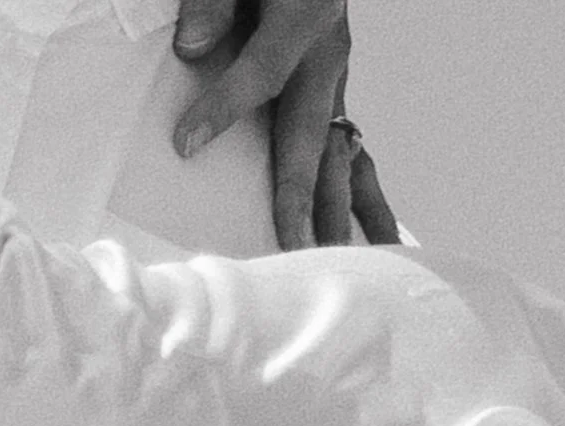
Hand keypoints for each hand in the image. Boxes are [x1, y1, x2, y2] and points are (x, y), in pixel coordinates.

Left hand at [171, 0, 402, 251]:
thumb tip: (191, 47)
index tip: (186, 143)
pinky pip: (354, 155)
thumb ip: (213, 1)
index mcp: (303, 17)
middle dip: (300, 194)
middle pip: (310, 134)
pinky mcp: (335, 97)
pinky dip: (365, 199)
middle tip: (291, 247)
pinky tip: (378, 239)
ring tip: (337, 262)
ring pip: (341, 154)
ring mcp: (336, 80)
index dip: (225, 108)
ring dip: (338, 212)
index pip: (262, 72)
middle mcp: (328, 55)